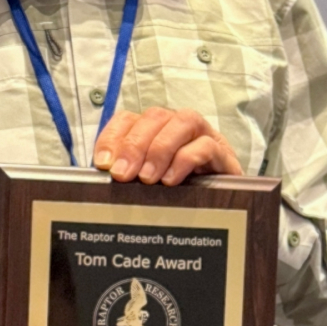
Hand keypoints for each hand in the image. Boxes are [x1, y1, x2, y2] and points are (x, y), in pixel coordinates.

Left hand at [93, 107, 240, 185]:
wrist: (222, 209)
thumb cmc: (179, 194)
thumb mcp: (148, 183)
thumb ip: (129, 175)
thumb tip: (106, 175)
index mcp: (155, 131)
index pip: (129, 118)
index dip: (112, 137)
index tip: (103, 164)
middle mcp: (178, 126)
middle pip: (155, 116)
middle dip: (134, 145)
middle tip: (122, 176)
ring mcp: (204, 136)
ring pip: (183, 120)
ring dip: (160, 148)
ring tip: (148, 178)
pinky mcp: (223, 154)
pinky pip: (207, 145)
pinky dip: (185, 160)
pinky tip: (171, 180)